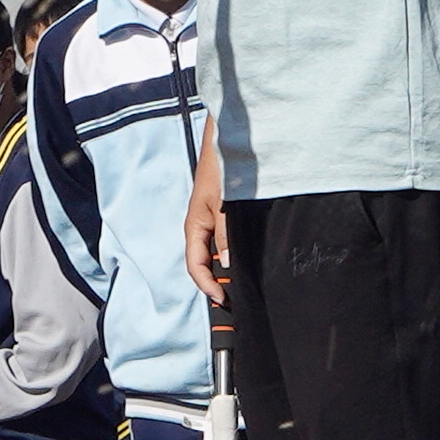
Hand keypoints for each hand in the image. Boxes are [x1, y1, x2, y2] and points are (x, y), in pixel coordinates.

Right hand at [185, 138, 228, 309]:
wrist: (228, 138)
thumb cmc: (222, 168)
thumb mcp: (224, 204)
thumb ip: (226, 234)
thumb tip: (227, 264)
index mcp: (195, 226)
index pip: (196, 265)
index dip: (207, 286)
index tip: (223, 300)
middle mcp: (201, 225)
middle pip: (204, 262)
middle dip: (216, 282)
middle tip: (234, 300)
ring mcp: (211, 219)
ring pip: (214, 252)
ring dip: (225, 269)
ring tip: (241, 285)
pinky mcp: (223, 212)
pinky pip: (223, 240)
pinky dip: (231, 253)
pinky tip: (245, 259)